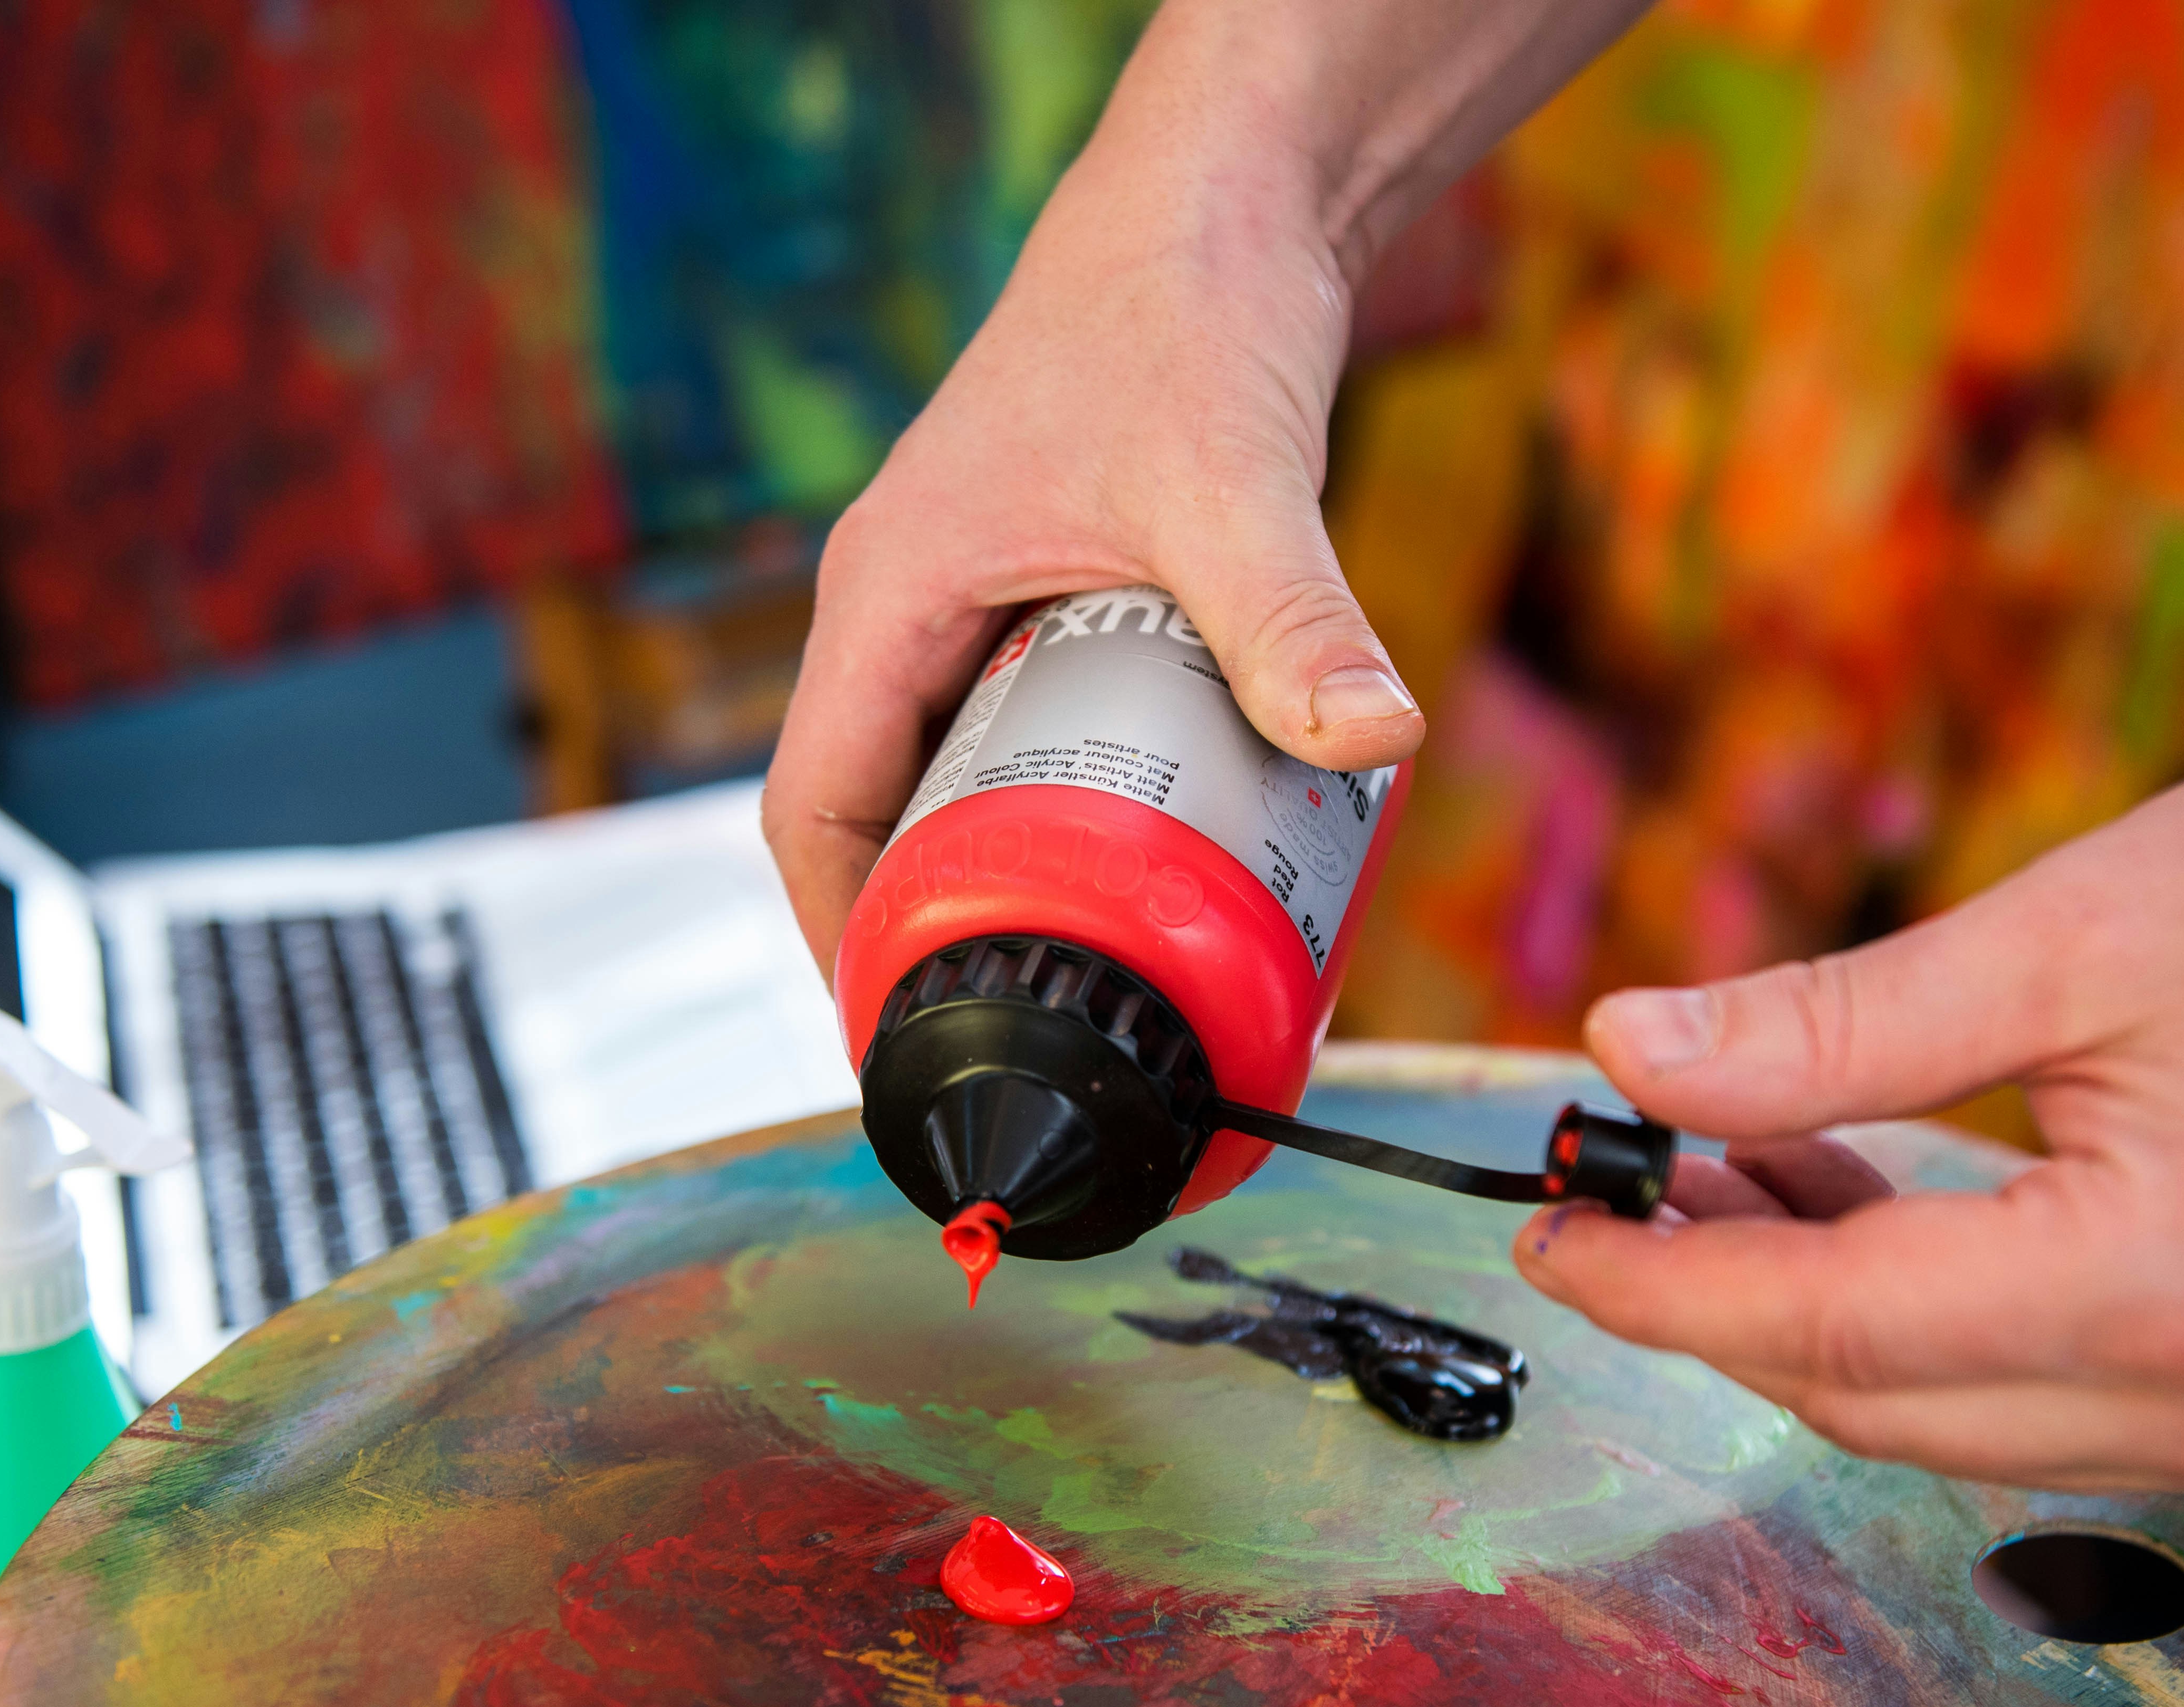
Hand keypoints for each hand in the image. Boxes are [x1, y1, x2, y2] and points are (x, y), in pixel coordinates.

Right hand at [761, 0, 1651, 972]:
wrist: (1218, 203)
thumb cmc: (1180, 307)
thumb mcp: (1231, 482)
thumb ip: (1292, 616)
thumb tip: (1374, 737)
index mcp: (887, 592)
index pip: (809, 804)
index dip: (840, 931)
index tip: (899, 1025)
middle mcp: (902, 603)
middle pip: (868, 809)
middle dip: (927, 925)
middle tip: (1020, 1026)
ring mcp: (963, 598)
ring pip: (939, 773)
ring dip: (996, 872)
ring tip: (1087, 976)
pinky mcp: (1032, 591)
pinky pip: (1009, 729)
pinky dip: (1054, 806)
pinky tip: (1139, 862)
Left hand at [1516, 681, 2183, 1494]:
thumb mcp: (2075, 927)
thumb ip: (1836, 1022)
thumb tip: (1631, 1055)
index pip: (1836, 1329)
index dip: (1662, 1285)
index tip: (1547, 1231)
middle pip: (1883, 1404)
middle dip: (1722, 1304)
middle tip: (1617, 1191)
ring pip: (1955, 1421)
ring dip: (1819, 1313)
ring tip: (1721, 1175)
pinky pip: (2046, 1402)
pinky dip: (1930, 1321)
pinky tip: (1857, 1208)